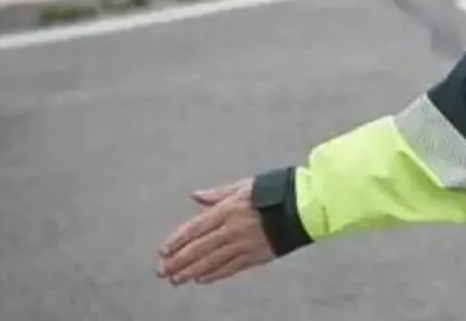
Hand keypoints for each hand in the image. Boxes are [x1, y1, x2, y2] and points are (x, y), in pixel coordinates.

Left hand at [156, 178, 276, 285]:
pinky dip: (214, 275)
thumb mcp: (244, 186)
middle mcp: (232, 229)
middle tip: (162, 271)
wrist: (302, 205)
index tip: (163, 251)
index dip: (177, 240)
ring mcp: (243, 244)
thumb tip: (195, 196)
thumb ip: (218, 194)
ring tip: (176, 279)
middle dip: (178, 261)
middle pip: (199, 248)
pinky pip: (230, 268)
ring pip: (211, 261)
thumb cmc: (274, 191)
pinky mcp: (255, 255)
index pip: (195, 228)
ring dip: (191, 271)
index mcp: (228, 209)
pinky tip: (201, 280)